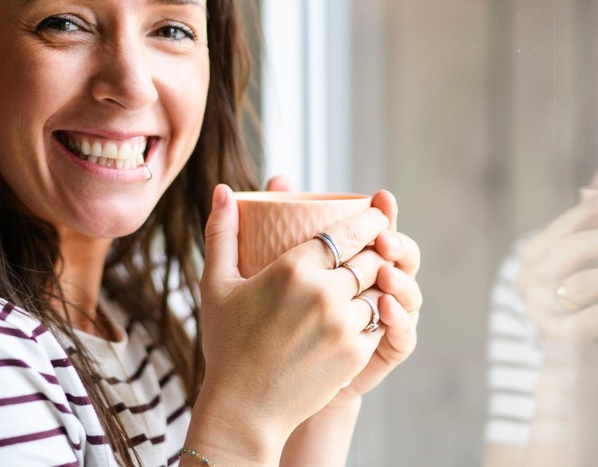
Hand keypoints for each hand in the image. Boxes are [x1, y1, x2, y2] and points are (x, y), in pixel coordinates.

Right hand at [192, 184, 395, 458]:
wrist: (244, 408)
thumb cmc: (227, 343)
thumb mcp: (216, 284)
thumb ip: (221, 233)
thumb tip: (221, 189)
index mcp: (293, 268)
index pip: (348, 232)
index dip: (369, 221)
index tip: (375, 216)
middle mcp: (325, 292)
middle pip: (371, 258)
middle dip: (378, 250)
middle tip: (379, 244)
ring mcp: (344, 324)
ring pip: (380, 290)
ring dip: (381, 282)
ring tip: (376, 277)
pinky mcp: (357, 353)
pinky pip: (380, 321)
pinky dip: (378, 313)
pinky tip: (368, 310)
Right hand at [516, 168, 597, 354]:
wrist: (574, 367)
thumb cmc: (586, 306)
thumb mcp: (590, 262)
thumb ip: (595, 221)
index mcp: (534, 255)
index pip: (565, 224)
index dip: (593, 207)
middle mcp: (529, 279)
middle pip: (569, 250)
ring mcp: (539, 309)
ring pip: (581, 284)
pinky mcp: (557, 337)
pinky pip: (592, 319)